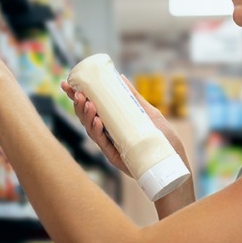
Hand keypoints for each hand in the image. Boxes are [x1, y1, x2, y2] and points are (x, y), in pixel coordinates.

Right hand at [60, 76, 188, 179]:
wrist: (174, 164)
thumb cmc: (163, 140)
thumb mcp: (150, 113)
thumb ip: (135, 98)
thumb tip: (120, 77)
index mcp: (113, 121)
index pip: (91, 107)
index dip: (77, 96)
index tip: (67, 84)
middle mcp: (108, 133)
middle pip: (86, 117)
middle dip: (78, 104)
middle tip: (77, 93)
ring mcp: (110, 144)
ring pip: (91, 129)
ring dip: (86, 116)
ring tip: (88, 103)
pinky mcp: (115, 156)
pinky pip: (102, 143)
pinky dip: (98, 131)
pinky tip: (97, 121)